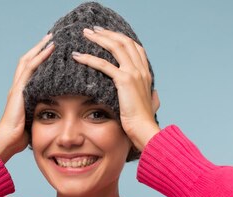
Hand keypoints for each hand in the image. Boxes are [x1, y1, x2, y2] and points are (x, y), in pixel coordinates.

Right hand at [0, 33, 54, 162]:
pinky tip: (50, 49)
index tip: (49, 50)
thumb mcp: (34, 120)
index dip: (38, 58)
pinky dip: (40, 57)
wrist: (7, 140)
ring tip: (51, 38)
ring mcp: (17, 87)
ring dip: (40, 48)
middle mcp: (17, 87)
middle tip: (51, 37)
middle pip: (27, 61)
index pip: (29, 70)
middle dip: (38, 48)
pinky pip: (31, 69)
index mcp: (20, 93)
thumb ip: (42, 112)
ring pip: (28, 61)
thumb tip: (57, 115)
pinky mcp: (19, 90)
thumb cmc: (21, 136)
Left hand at [72, 27, 160, 150]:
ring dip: (98, 39)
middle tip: (92, 30)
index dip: (120, 38)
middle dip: (107, 33)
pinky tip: (78, 56)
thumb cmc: (144, 123)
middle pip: (124, 42)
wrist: (145, 130)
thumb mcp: (151, 105)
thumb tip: (154, 94)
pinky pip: (104, 65)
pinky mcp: (124, 81)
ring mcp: (134, 73)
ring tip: (85, 34)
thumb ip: (152, 97)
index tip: (107, 34)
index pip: (134, 47)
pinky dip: (89, 58)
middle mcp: (141, 70)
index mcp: (146, 74)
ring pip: (115, 47)